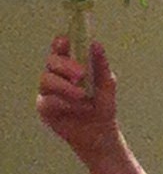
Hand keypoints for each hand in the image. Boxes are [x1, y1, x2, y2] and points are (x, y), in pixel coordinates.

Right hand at [37, 37, 121, 163]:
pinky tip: (80, 108)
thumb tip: (96, 44)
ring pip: (47, 81)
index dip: (60, 43)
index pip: (60, 49)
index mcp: (69, 66)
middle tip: (82, 75)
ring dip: (66, 87)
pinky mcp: (45, 108)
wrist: (101, 133)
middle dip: (66, 66)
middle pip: (51, 62)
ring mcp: (48, 92)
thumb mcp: (106, 83)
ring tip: (84, 96)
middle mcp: (56, 76)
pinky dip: (66, 103)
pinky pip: (48, 101)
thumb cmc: (102, 105)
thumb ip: (100, 64)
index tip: (66, 41)